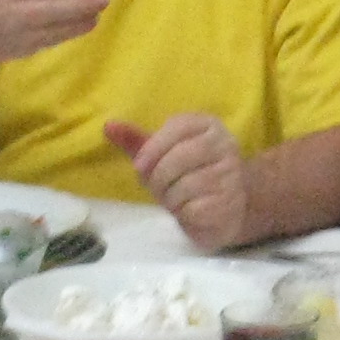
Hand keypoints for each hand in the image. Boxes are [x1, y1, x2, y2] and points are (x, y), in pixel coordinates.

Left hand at [108, 113, 249, 249]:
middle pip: (179, 157)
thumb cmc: (190, 175)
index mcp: (208, 125)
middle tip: (157, 188)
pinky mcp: (230, 202)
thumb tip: (108, 126)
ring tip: (175, 199)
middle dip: (158, 178)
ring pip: (185, 185)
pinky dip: (183, 213)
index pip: (178, 126)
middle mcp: (225, 145)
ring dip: (170, 197)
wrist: (228, 206)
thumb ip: (137, 141)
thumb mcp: (163, 154)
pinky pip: (194, 208)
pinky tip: (189, 211)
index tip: (140, 166)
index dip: (152, 149)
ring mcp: (231, 174)